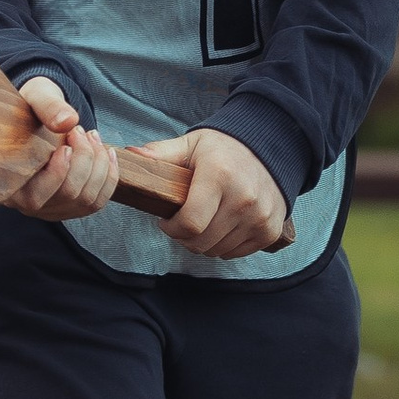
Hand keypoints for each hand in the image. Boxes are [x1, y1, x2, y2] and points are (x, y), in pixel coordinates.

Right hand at [11, 74, 120, 220]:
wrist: (38, 116)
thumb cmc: (32, 108)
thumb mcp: (36, 97)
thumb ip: (47, 107)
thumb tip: (68, 121)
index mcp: (10, 185)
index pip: (35, 197)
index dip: (57, 172)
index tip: (66, 142)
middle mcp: (29, 204)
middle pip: (68, 194)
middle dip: (84, 159)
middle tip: (80, 131)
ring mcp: (53, 209)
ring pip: (87, 199)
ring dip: (99, 165)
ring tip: (92, 136)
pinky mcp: (72, 207)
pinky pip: (98, 201)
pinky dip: (109, 176)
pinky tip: (108, 152)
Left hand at [141, 126, 292, 259]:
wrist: (269, 148)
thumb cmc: (223, 149)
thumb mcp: (190, 145)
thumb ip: (160, 153)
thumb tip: (129, 154)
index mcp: (219, 176)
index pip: (190, 224)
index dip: (172, 228)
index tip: (167, 220)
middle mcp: (243, 198)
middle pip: (201, 242)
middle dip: (184, 237)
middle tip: (182, 222)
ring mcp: (260, 216)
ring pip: (217, 251)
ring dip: (204, 242)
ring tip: (203, 221)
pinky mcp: (270, 230)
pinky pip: (236, 253)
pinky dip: (224, 245)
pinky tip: (221, 226)